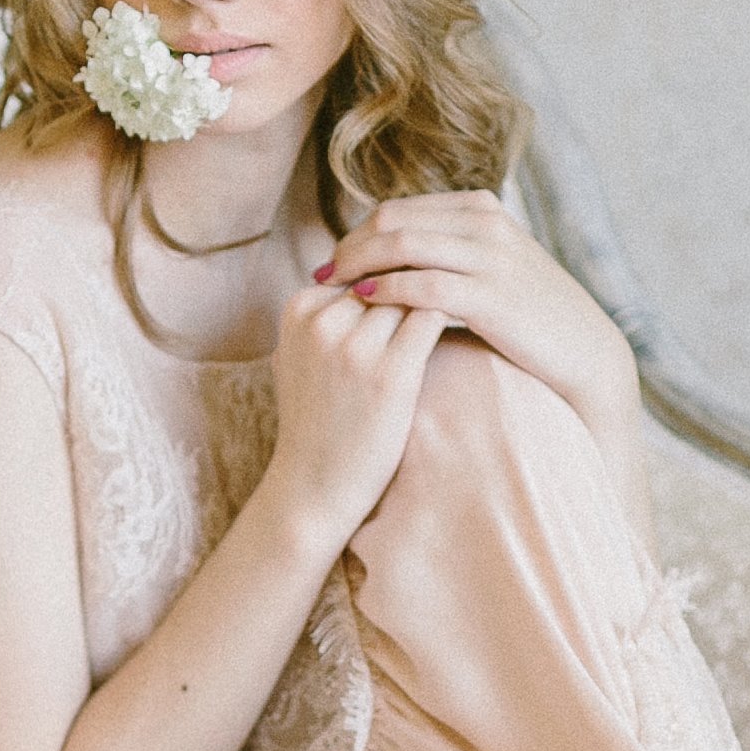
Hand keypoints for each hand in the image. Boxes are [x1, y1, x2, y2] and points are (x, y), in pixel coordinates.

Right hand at [265, 282, 445, 549]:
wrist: (314, 482)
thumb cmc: (316, 416)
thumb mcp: (301, 353)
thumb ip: (327, 311)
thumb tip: (368, 271)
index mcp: (299, 308)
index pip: (359, 269)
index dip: (383, 291)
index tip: (390, 319)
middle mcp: (323, 322)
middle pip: (387, 277)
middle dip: (408, 294)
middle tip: (420, 324)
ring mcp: (355, 347)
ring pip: (412, 292)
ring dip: (427, 308)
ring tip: (430, 338)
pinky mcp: (391, 373)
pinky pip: (431, 319)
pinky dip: (445, 321)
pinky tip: (450, 339)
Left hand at [319, 190, 635, 423]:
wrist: (582, 350)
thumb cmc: (527, 317)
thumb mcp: (489, 268)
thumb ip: (446, 252)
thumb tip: (385, 253)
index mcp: (480, 209)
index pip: (398, 209)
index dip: (357, 233)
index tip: (332, 261)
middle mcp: (485, 223)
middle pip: (392, 220)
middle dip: (350, 247)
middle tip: (323, 276)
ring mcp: (490, 256)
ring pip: (402, 246)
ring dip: (358, 265)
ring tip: (333, 289)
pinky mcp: (491, 295)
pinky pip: (423, 284)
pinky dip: (386, 291)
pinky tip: (364, 304)